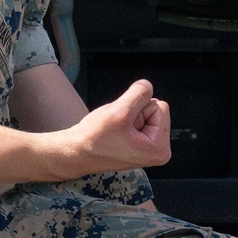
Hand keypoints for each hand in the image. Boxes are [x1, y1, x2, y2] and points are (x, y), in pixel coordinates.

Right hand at [49, 79, 170, 173]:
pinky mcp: (141, 145)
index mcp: (160, 149)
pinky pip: (139, 120)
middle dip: (134, 112)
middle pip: (155, 110)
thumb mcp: (119, 111)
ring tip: (115, 130)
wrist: (77, 152)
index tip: (123, 124)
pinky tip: (116, 132)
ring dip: (128, 116)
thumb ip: (138, 94)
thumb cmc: (94, 140)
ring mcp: (150, 148)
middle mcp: (160, 151)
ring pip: (146, 113)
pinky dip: (126, 121)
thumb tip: (148, 85)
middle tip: (118, 127)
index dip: (138, 109)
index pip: (160, 106)